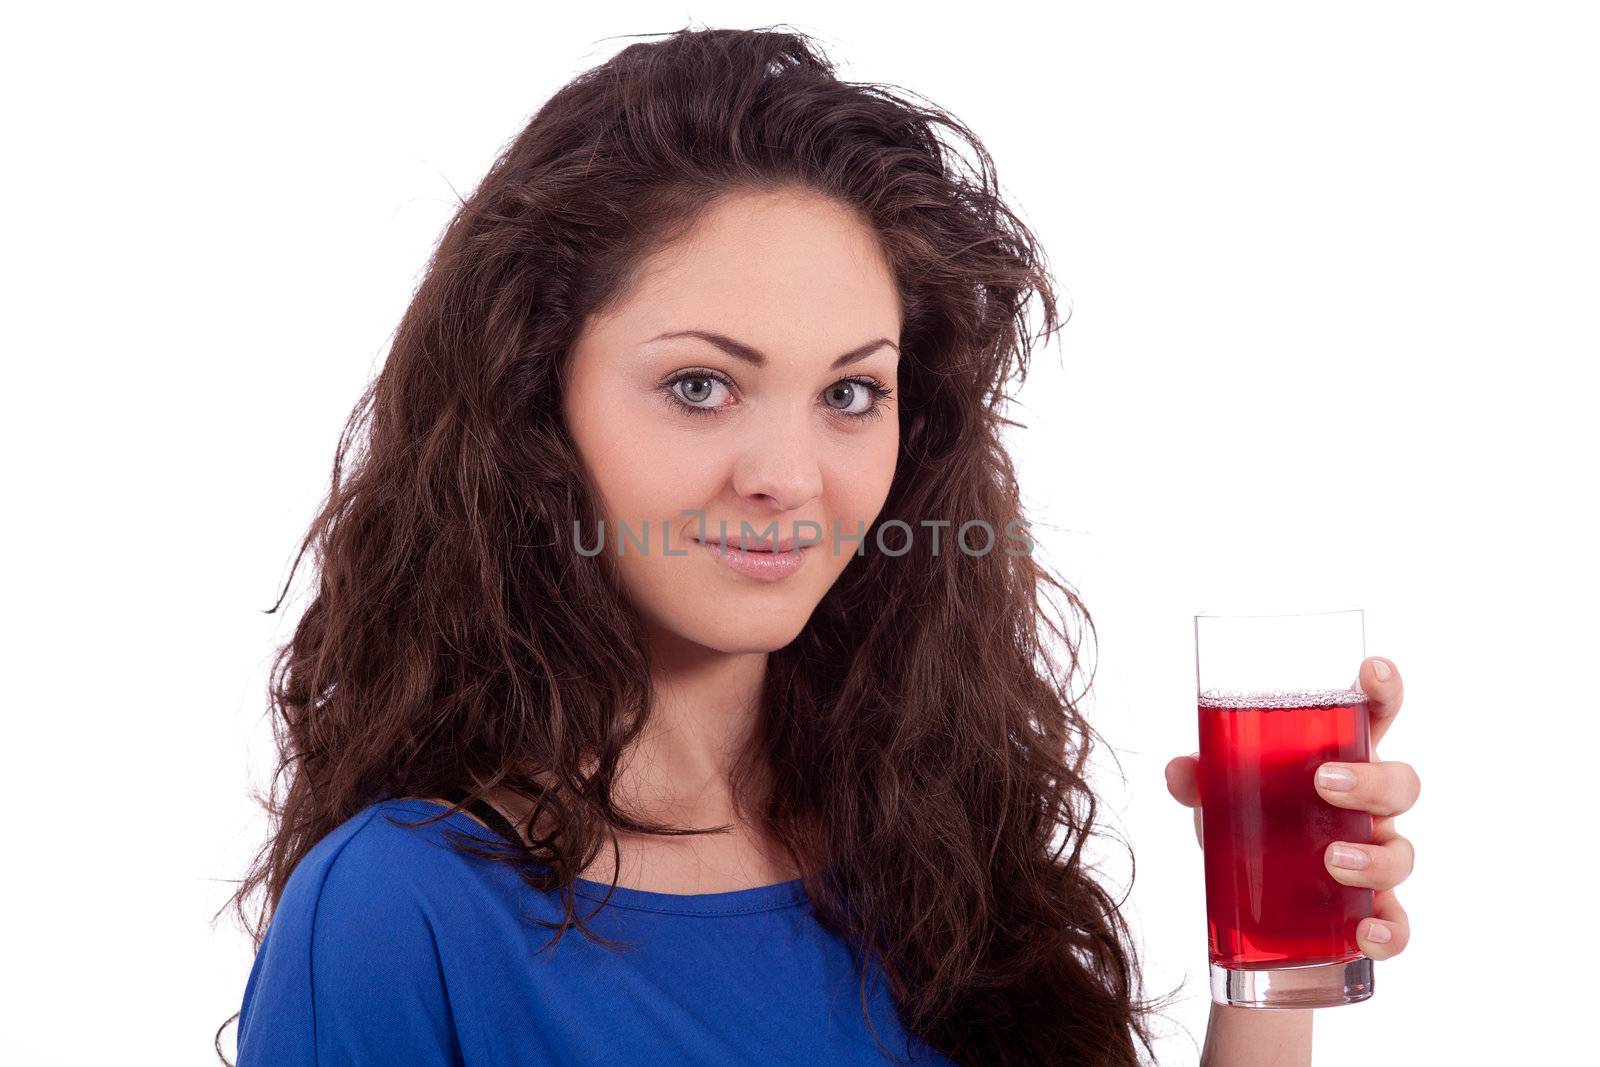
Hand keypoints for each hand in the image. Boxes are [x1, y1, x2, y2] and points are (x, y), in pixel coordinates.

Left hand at [1165, 656, 1419, 961]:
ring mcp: (1376, 858)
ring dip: (1373, 857)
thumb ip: (1200, 779)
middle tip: (1324, 783)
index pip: (1376, 718)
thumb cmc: (1256, 828)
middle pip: (1401, 783)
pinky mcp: (1373, 912)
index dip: (1384, 689)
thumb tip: (1179, 770)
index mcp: (1340, 763)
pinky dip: (1389, 932)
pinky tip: (1364, 934)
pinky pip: (1398, 923)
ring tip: (1330, 861)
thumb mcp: (1221, 799)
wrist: (1257, 911)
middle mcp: (1368, 809)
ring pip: (1403, 852)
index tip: (1370, 669)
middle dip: (1373, 780)